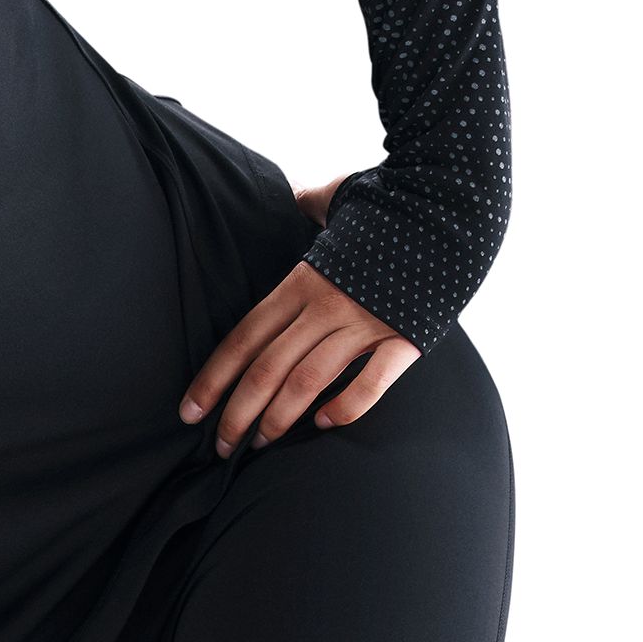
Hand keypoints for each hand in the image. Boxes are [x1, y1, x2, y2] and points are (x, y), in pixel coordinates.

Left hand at [180, 179, 418, 454]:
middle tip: (220, 447)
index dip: (212, 379)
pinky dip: (345, 407)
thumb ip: (308, 204)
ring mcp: (365, 322)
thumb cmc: (391, 201)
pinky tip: (324, 424)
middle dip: (237, 413)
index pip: (243, 338)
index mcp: (301, 280)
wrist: (453, 200)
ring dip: (279, 419)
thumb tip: (292, 194)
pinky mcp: (405, 336)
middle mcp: (326, 305)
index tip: (189, 413)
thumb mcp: (337, 199)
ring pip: (307, 381)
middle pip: (266, 368)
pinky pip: (371, 383)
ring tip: (260, 445)